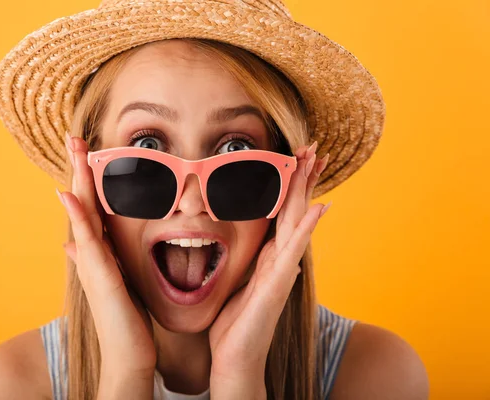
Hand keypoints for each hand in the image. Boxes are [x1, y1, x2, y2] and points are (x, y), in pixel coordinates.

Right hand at [57, 134, 155, 395]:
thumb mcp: (112, 280)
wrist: (128, 351)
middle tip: (74, 137)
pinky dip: (77, 216)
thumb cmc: (124, 316)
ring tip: (73, 151)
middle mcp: (91, 251)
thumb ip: (96, 258)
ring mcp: (92, 261)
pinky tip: (68, 194)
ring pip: (82, 212)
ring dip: (77, 180)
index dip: (89, 177)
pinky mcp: (99, 273)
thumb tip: (73, 244)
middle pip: (83, 201)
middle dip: (79, 168)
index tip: (88, 150)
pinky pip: (87, 239)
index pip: (93, 205)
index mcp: (99, 249)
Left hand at [208, 142, 330, 398]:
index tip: (297, 159)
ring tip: (314, 163)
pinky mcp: (277, 286)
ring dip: (306, 192)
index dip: (290, 186)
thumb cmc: (235, 324)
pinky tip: (318, 208)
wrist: (235, 360)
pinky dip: (306, 229)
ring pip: (296, 222)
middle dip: (302, 179)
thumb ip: (252, 263)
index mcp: (268, 257)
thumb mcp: (239, 283)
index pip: (282, 213)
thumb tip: (262, 248)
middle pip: (294, 210)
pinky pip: (293, 251)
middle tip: (313, 148)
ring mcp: (281, 271)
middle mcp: (280, 260)